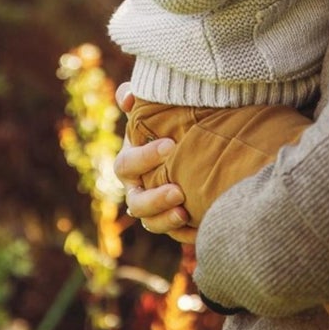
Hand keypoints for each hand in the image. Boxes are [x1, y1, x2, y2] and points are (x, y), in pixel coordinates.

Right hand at [114, 82, 195, 242]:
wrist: (186, 143)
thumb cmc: (166, 122)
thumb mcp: (152, 108)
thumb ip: (137, 97)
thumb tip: (130, 96)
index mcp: (130, 160)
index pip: (127, 164)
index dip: (144, 158)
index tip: (170, 145)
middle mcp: (137, 187)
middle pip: (136, 201)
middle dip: (155, 198)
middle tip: (178, 190)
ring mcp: (152, 206)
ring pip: (150, 222)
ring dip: (165, 220)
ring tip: (185, 212)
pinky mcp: (171, 218)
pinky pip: (173, 233)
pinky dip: (185, 233)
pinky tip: (201, 227)